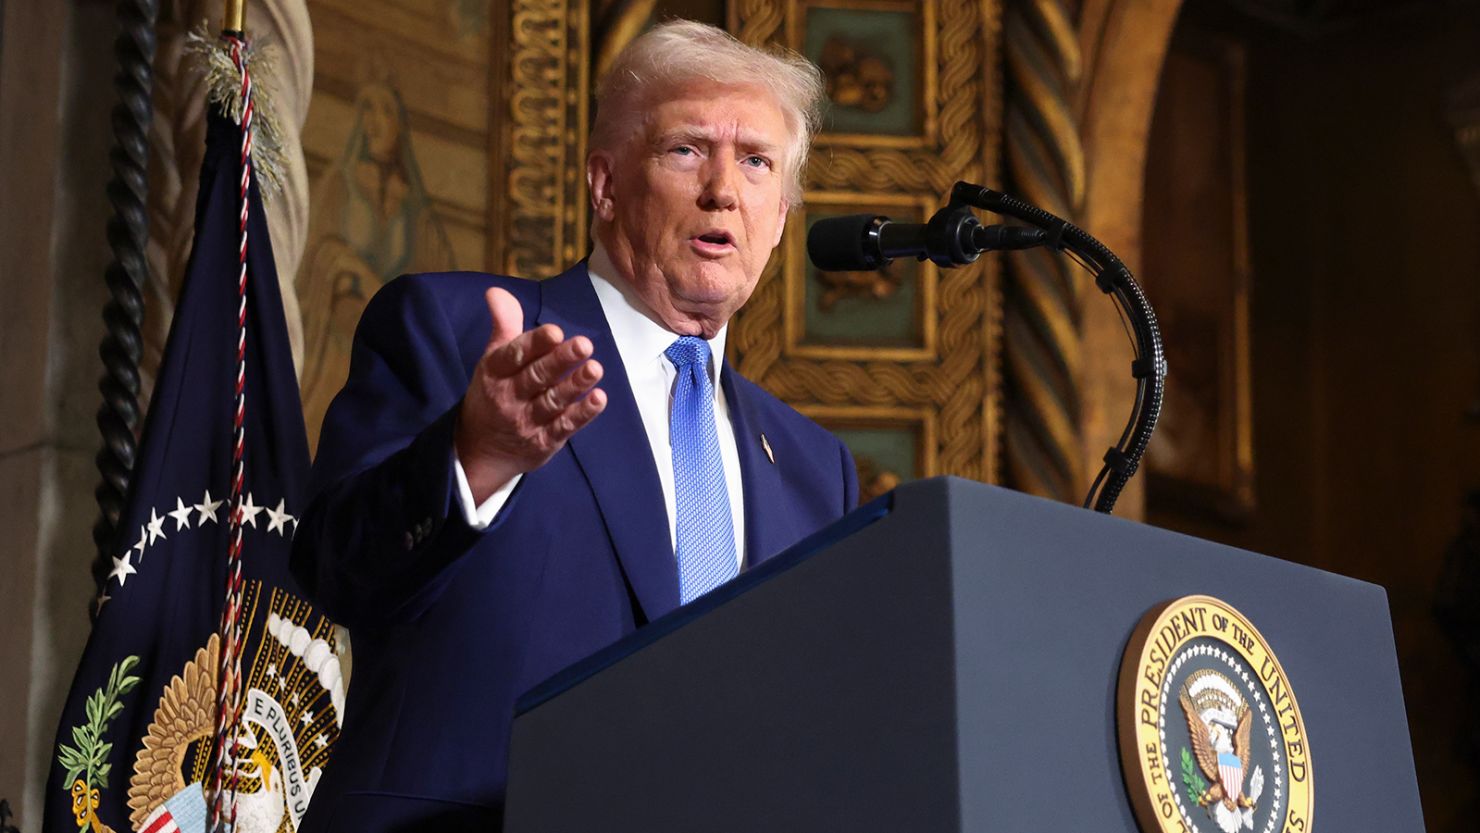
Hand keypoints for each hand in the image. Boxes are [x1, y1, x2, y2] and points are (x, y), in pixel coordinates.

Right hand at [455, 287, 606, 501]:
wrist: (480, 451)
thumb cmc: (493, 393)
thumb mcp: (492, 360)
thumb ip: (504, 325)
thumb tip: (496, 291)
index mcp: (495, 372)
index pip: (514, 355)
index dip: (534, 344)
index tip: (555, 331)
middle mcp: (508, 397)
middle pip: (536, 377)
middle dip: (560, 360)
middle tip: (584, 343)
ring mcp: (526, 422)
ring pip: (553, 402)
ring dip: (575, 385)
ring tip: (595, 368)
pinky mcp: (543, 442)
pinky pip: (564, 428)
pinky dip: (581, 414)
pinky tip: (598, 399)